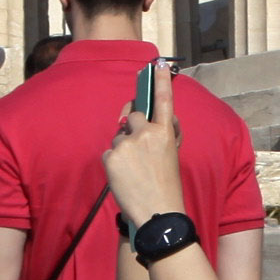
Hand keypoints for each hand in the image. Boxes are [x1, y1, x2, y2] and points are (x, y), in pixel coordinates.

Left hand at [102, 75, 187, 228]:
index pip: (164, 101)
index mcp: (165, 133)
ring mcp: (127, 145)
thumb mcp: (171, 155)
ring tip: (133, 171)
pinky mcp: (111, 157)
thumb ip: (163, 134)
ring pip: (118, 137)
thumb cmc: (166, 186)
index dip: (161, 82)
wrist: (158, 213)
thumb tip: (152, 120)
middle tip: (134, 142)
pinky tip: (124, 178)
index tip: (158, 66)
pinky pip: (108, 153)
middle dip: (130, 124)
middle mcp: (146, 134)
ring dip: (122, 149)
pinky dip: (113, 164)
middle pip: (131, 115)